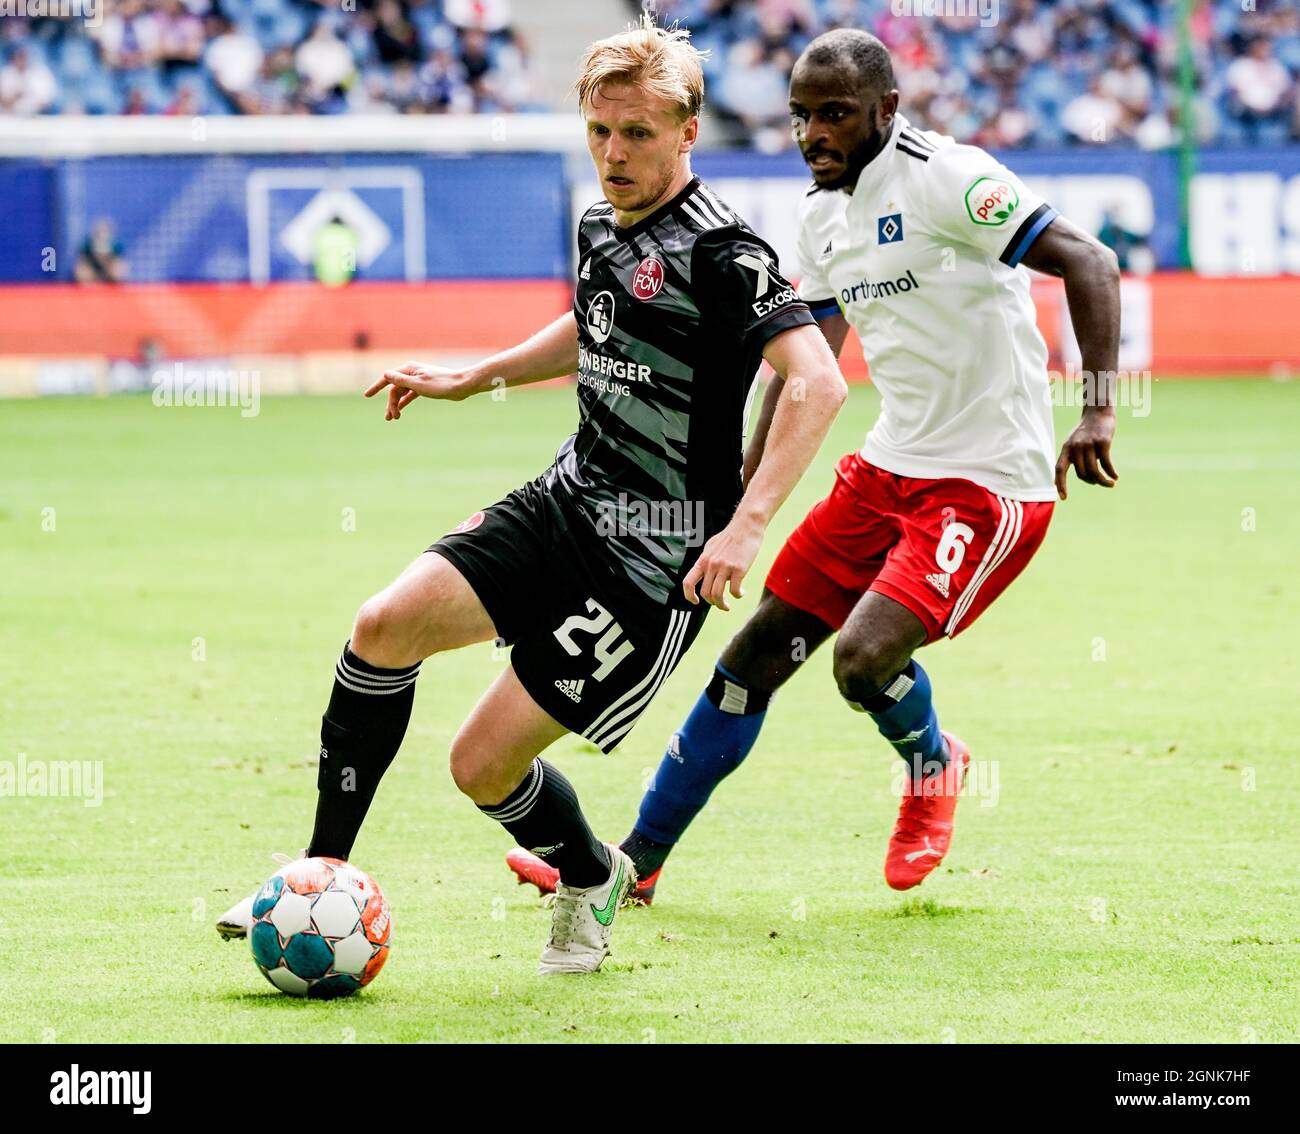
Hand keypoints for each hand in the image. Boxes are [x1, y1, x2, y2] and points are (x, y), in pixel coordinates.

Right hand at [364, 361, 478, 419]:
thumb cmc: (441, 384)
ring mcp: (418, 380)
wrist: (461, 386)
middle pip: (395, 389)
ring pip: (402, 393)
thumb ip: (401, 381)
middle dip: (391, 403)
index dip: (376, 387)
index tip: (367, 395)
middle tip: (390, 418)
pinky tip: (400, 410)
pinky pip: (410, 394)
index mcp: (408, 369)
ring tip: (394, 418)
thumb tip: (385, 374)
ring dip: (397, 404)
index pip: (388, 378)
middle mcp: (412, 372)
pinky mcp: (425, 387)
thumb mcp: (418, 384)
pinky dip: (405, 402)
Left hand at [682, 514, 763, 610]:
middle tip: (720, 604)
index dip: (689, 595)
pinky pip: (734, 590)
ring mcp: (724, 567)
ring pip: (718, 595)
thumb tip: (705, 573)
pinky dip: (737, 595)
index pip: (688, 582)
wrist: (746, 525)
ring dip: (722, 605)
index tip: (696, 602)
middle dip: (712, 603)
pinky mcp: (738, 568)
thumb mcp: (712, 546)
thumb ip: (707, 560)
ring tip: (727, 606)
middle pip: (705, 593)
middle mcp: (711, 564)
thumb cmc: (731, 536)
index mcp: (703, 560)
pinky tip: (742, 593)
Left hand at [1054, 407, 1118, 499]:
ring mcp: (1089, 444)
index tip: (1064, 497)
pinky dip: (1111, 473)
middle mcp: (1075, 447)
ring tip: (1110, 483)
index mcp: (1066, 449)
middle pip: (1082, 474)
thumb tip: (1085, 476)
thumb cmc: (1087, 431)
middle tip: (1100, 482)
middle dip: (1092, 481)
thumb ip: (1075, 458)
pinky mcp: (1103, 442)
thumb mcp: (1075, 442)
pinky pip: (1106, 464)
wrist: (1098, 411)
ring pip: (1094, 471)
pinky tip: (1116, 476)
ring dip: (1103, 481)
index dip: (1060, 484)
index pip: (1059, 469)